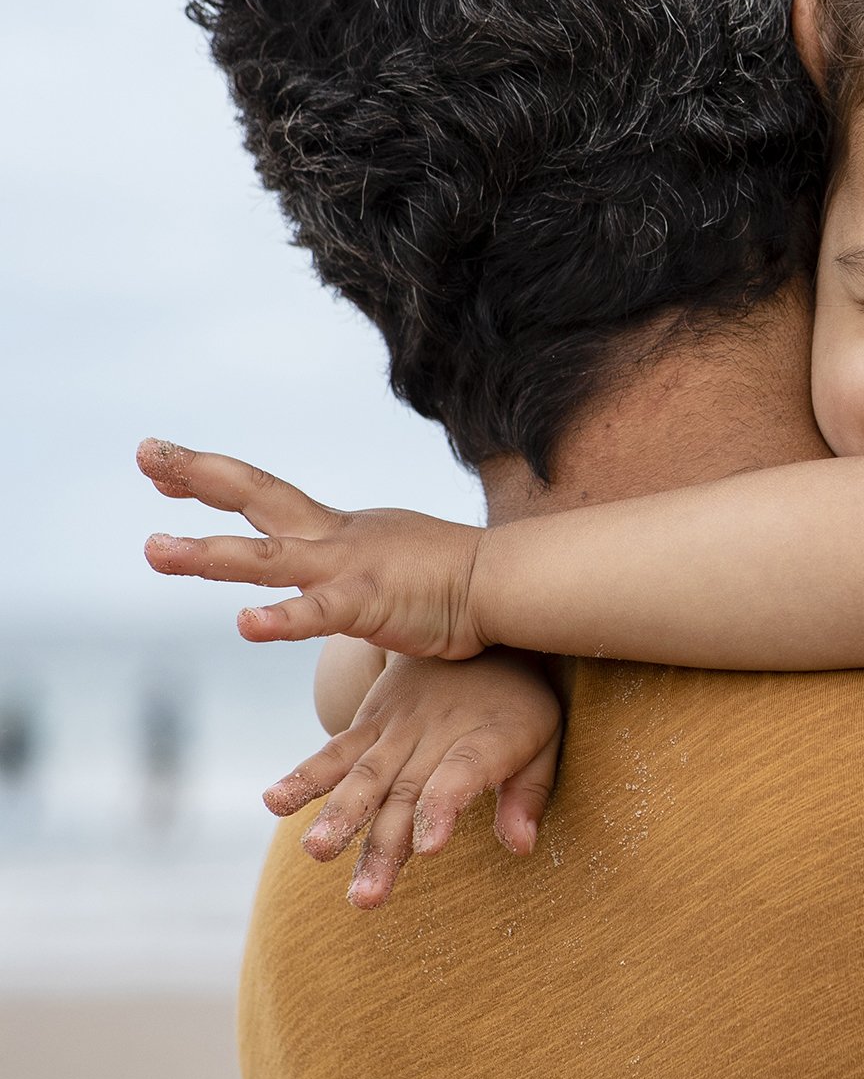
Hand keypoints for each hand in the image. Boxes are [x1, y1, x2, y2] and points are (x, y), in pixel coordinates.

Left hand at [138, 439, 488, 657]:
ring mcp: (346, 570)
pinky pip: (317, 614)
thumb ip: (349, 561)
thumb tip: (330, 574)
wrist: (503, 583)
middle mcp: (332, 540)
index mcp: (334, 530)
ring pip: (264, 560)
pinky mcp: (367, 604)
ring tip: (153, 550)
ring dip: (205, 556)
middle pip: (254, 498)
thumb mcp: (386, 557)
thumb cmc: (448, 579)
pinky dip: (281, 619)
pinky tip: (246, 625)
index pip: (261, 495)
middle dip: (197, 476)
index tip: (159, 463)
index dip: (208, 477)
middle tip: (144, 453)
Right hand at [267, 650, 564, 907]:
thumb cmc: (520, 701)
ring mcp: (398, 727)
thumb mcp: (544, 737)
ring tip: (316, 851)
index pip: (462, 775)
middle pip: (408, 792)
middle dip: (385, 845)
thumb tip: (521, 846)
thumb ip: (530, 792)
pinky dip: (306, 774)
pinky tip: (274, 800)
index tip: (429, 847)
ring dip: (340, 816)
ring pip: (366, 776)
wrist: (477, 616)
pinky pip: (336, 749)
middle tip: (365, 898)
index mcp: (486, 738)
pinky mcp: (371, 721)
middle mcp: (437, 733)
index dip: (445, 807)